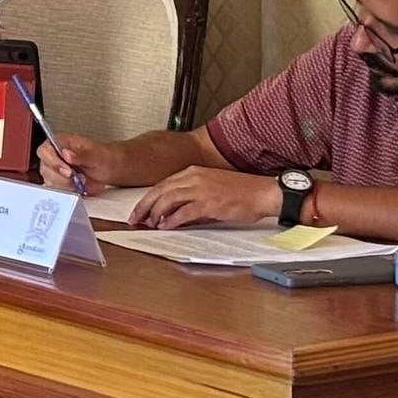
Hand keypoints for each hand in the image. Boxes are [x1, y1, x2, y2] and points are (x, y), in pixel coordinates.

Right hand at [41, 134, 124, 192]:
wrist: (107, 168)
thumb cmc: (100, 157)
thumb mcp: (94, 155)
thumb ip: (81, 155)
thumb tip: (66, 154)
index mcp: (59, 142)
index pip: (45, 151)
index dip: (53, 162)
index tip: (68, 171)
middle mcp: (53, 156)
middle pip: (45, 168)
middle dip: (62, 177)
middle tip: (77, 178)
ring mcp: (54, 170)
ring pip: (50, 181)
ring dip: (66, 185)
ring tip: (81, 181)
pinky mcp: (58, 182)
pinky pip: (56, 190)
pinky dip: (67, 191)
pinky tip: (77, 187)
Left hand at [130, 166, 280, 229]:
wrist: (262, 192)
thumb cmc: (241, 191)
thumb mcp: (211, 187)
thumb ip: (193, 195)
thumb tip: (177, 213)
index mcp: (193, 172)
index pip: (163, 184)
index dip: (148, 198)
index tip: (140, 209)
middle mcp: (193, 177)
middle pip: (160, 190)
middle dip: (144, 205)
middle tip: (135, 218)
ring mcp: (200, 189)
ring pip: (168, 200)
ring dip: (155, 213)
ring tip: (149, 224)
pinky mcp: (209, 203)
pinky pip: (184, 212)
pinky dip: (172, 220)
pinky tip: (165, 226)